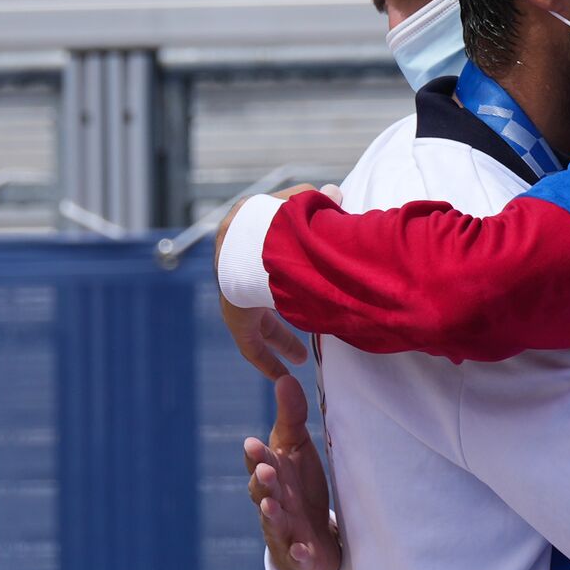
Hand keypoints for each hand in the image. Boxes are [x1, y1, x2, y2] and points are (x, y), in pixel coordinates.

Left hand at [215, 183, 342, 379]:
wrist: (251, 240)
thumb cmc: (279, 221)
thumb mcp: (303, 206)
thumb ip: (317, 203)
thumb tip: (334, 193)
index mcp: (251, 247)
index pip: (266, 264)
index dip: (287, 275)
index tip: (299, 286)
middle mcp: (241, 275)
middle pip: (261, 299)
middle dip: (283, 313)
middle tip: (301, 327)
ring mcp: (236, 299)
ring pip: (259, 326)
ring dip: (281, 339)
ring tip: (300, 357)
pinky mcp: (236, 321)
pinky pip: (251, 347)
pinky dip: (267, 360)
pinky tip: (281, 376)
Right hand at [245, 374, 341, 569]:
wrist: (312, 538)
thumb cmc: (299, 487)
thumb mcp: (297, 449)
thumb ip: (291, 416)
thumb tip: (285, 378)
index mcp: (272, 474)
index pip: (260, 462)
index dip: (257, 454)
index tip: (253, 443)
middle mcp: (272, 501)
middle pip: (263, 491)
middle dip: (262, 480)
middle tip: (265, 469)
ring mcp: (284, 529)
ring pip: (275, 521)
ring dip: (272, 513)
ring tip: (272, 505)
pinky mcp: (299, 553)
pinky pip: (298, 554)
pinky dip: (298, 552)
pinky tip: (303, 548)